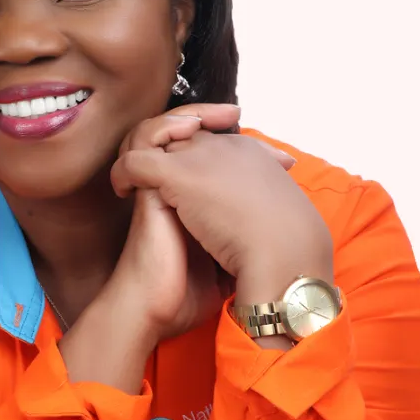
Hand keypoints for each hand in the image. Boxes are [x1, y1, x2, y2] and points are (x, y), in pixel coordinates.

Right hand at [98, 104, 292, 342]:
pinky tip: (191, 126)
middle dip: (213, 120)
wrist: (161, 306)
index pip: (210, 160)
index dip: (236, 148)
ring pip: (162, 130)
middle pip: (189, 139)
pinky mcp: (144, 187)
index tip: (272, 152)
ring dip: (190, 116)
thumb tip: (275, 239)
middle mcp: (175, 191)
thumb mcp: (229, 261)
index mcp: (195, 205)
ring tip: (219, 113)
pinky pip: (143, 142)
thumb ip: (243, 243)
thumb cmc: (190, 291)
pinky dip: (165, 128)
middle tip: (236, 114)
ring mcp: (158, 187)